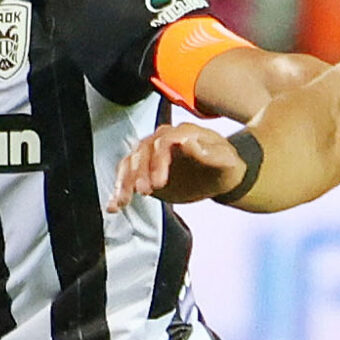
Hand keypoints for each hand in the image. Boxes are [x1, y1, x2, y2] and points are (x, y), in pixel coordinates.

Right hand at [109, 124, 249, 210]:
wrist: (220, 175)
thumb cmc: (225, 165)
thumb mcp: (225, 160)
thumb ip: (208, 153)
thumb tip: (186, 142)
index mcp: (182, 133)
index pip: (163, 142)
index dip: (158, 162)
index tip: (159, 183)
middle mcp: (162, 139)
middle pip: (142, 151)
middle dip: (140, 172)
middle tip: (145, 192)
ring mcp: (152, 154)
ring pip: (130, 162)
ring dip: (124, 182)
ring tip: (122, 202)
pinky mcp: (146, 169)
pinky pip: (128, 176)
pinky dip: (120, 190)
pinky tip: (114, 206)